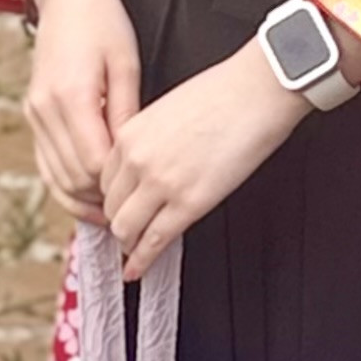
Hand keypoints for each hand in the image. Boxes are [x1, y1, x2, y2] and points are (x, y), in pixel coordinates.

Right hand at [22, 0, 139, 224]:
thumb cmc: (104, 24)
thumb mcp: (126, 65)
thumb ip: (126, 114)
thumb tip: (131, 159)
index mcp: (71, 96)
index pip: (93, 164)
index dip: (118, 185)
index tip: (143, 192)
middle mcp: (45, 109)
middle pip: (73, 177)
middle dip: (103, 197)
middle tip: (135, 208)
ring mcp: (34, 113)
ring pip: (56, 177)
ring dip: (83, 198)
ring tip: (115, 210)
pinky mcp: (32, 114)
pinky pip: (45, 163)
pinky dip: (65, 185)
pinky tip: (88, 196)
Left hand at [100, 37, 308, 277]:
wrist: (256, 91)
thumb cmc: (224, 93)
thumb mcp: (167, 110)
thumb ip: (148, 140)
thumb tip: (147, 167)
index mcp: (130, 133)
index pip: (103, 179)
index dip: (112, 198)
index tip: (119, 208)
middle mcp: (136, 159)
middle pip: (110, 206)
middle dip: (119, 221)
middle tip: (128, 232)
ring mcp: (160, 183)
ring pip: (125, 228)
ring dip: (128, 242)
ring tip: (135, 251)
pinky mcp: (188, 203)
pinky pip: (154, 240)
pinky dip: (142, 260)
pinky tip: (137, 269)